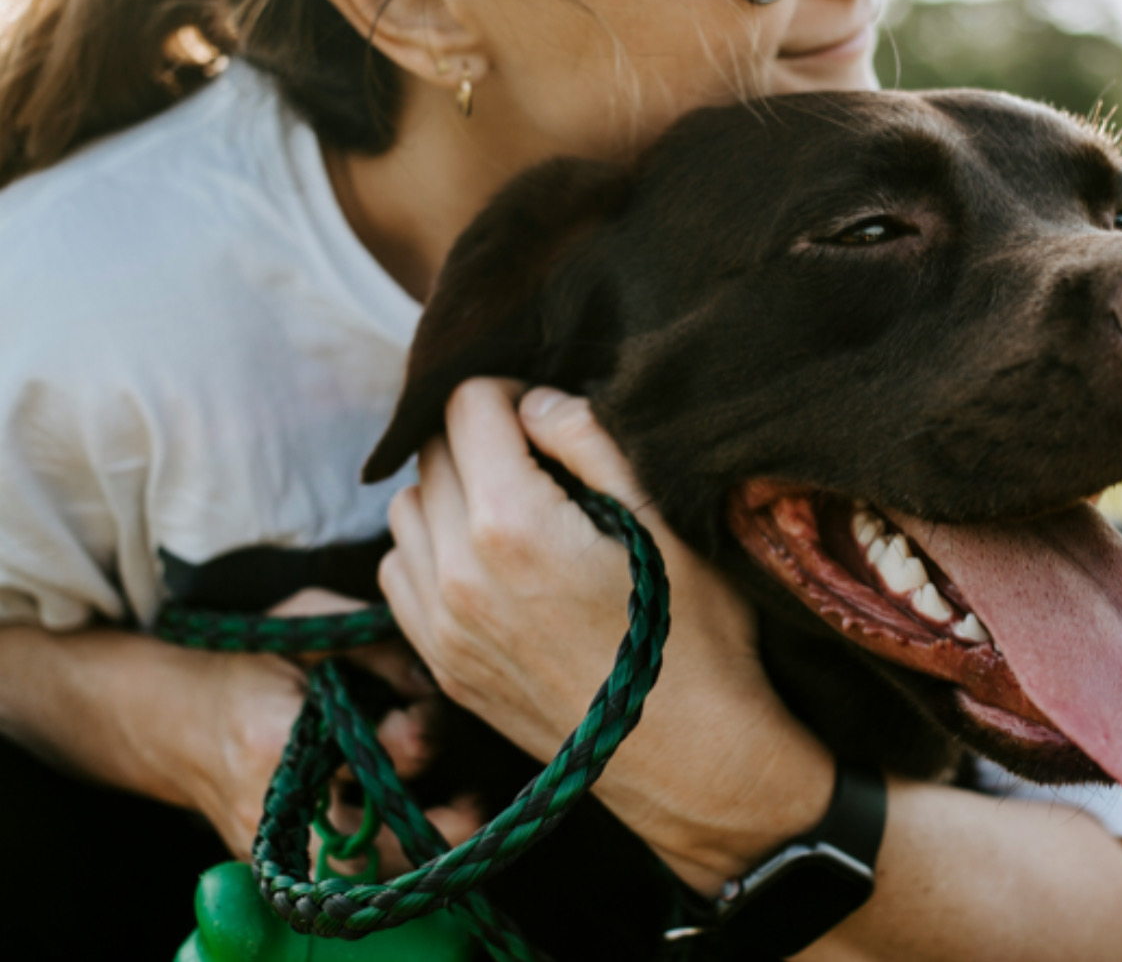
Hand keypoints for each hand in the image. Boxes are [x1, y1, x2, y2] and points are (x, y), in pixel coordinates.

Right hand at [183, 589, 473, 873]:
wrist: (174, 716)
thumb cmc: (252, 660)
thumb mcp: (307, 625)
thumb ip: (374, 647)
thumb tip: (433, 679)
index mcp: (274, 740)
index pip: (357, 755)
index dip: (406, 739)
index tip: (425, 718)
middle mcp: (272, 806)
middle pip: (359, 844)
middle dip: (423, 826)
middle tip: (472, 804)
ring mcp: (271, 844)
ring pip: (356, 871)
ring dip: (414, 851)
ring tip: (465, 817)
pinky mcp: (278, 861)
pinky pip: (342, 872)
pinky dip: (389, 855)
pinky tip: (431, 825)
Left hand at [380, 378, 833, 891]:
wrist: (691, 757)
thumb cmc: (694, 633)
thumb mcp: (663, 519)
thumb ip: (589, 441)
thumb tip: (535, 402)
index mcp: (512, 523)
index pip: (466, 405)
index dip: (509, 390)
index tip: (546, 413)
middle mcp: (458, 572)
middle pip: (431, 452)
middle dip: (478, 435)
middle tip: (538, 455)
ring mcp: (441, 625)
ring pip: (405, 510)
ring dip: (449, 490)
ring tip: (513, 505)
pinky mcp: (443, 665)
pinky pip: (400, 573)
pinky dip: (430, 549)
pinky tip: (487, 560)